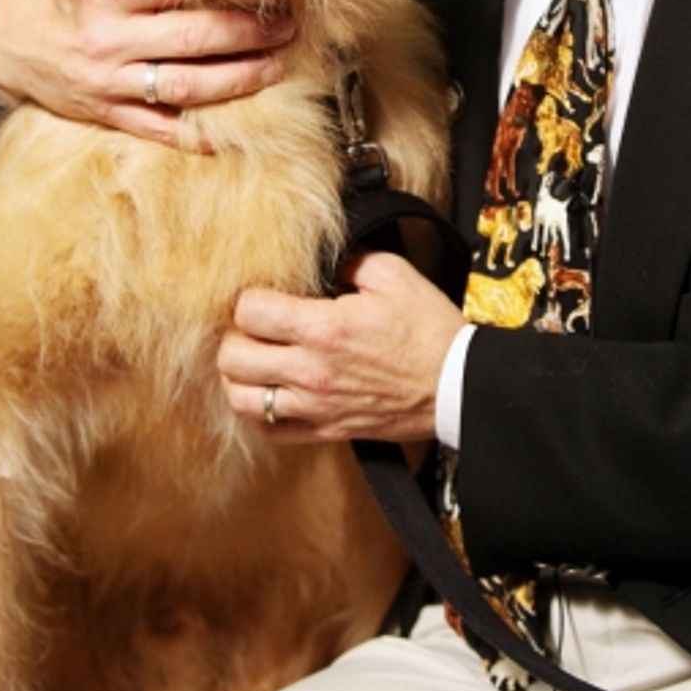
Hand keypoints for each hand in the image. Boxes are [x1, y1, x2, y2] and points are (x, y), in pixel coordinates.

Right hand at [0, 0, 293, 148]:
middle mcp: (111, 38)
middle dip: (250, 34)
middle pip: (195, 38)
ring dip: (239, 80)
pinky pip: (160, 130)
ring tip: (275, 68)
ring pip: (186, 86)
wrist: (2, 42)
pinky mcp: (106, 114)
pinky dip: (197, 136)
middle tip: (288, 26)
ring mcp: (109, 82)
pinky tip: (232, 136)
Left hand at [219, 252, 466, 442]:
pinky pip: (269, 431)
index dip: (248, 298)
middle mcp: (310, 371)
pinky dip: (258, 412)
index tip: (263, 295)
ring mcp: (314, 406)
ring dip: (239, 377)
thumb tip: (325, 259)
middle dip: (234, 336)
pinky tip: (269, 392)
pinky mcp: (325, 430)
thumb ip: (351, 259)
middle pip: (233, 358)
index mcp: (324, 328)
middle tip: (252, 327)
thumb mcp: (395, 275)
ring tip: (254, 360)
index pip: (249, 312)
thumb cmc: (429, 330)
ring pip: (241, 399)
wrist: (457, 385)